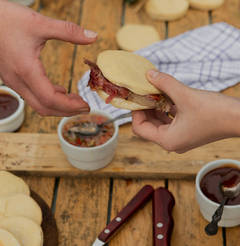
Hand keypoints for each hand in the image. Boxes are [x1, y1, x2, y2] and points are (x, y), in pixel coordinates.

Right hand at [0, 0, 97, 116]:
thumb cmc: (6, 18)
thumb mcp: (39, 23)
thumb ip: (68, 31)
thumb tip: (93, 36)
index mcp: (26, 70)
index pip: (50, 99)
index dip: (70, 106)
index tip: (86, 106)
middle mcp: (18, 81)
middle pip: (45, 107)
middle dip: (67, 110)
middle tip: (85, 107)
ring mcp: (14, 81)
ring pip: (38, 104)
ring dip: (59, 106)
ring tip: (76, 99)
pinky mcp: (13, 78)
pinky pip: (33, 96)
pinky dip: (49, 98)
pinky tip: (60, 90)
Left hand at [132, 69, 239, 152]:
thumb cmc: (215, 112)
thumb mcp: (185, 95)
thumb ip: (164, 83)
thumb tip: (149, 74)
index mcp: (167, 140)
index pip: (139, 128)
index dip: (136, 111)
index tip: (138, 96)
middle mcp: (171, 142)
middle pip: (148, 125)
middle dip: (146, 108)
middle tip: (144, 92)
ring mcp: (180, 138)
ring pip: (159, 122)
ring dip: (156, 107)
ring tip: (155, 92)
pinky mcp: (187, 131)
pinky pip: (170, 120)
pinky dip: (167, 109)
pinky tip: (168, 96)